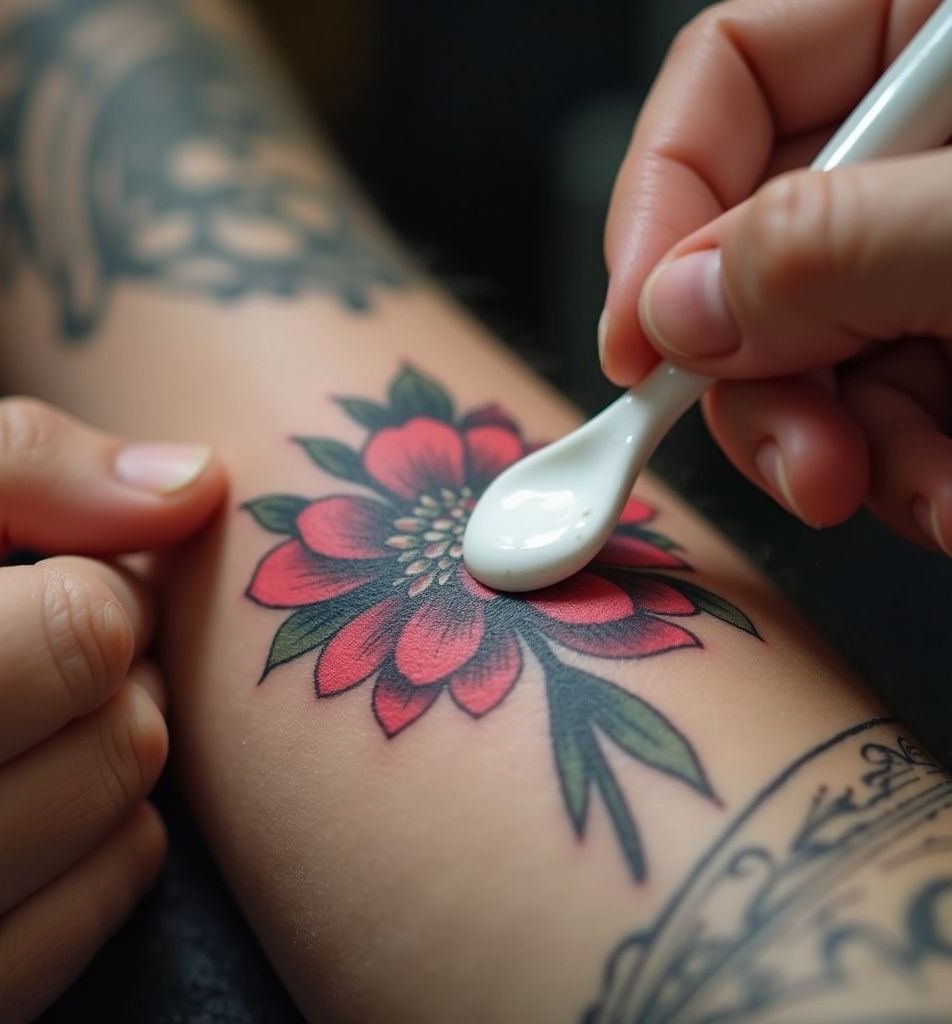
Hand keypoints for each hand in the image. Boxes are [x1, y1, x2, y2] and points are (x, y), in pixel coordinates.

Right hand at [0, 397, 224, 1023]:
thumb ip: (7, 472)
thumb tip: (195, 481)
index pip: (83, 625)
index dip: (83, 582)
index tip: (37, 579)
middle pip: (126, 721)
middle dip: (97, 660)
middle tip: (24, 642)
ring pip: (129, 800)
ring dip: (101, 734)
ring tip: (8, 711)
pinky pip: (115, 887)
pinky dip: (96, 824)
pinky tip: (11, 792)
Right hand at [598, 0, 950, 553]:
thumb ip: (833, 245)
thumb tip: (675, 313)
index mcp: (927, 30)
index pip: (724, 79)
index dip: (655, 215)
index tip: (637, 350)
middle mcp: (920, 141)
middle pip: (752, 246)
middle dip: (760, 380)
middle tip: (801, 464)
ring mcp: (935, 243)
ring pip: (812, 349)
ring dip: (837, 449)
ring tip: (921, 497)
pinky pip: (885, 400)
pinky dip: (903, 468)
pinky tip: (949, 497)